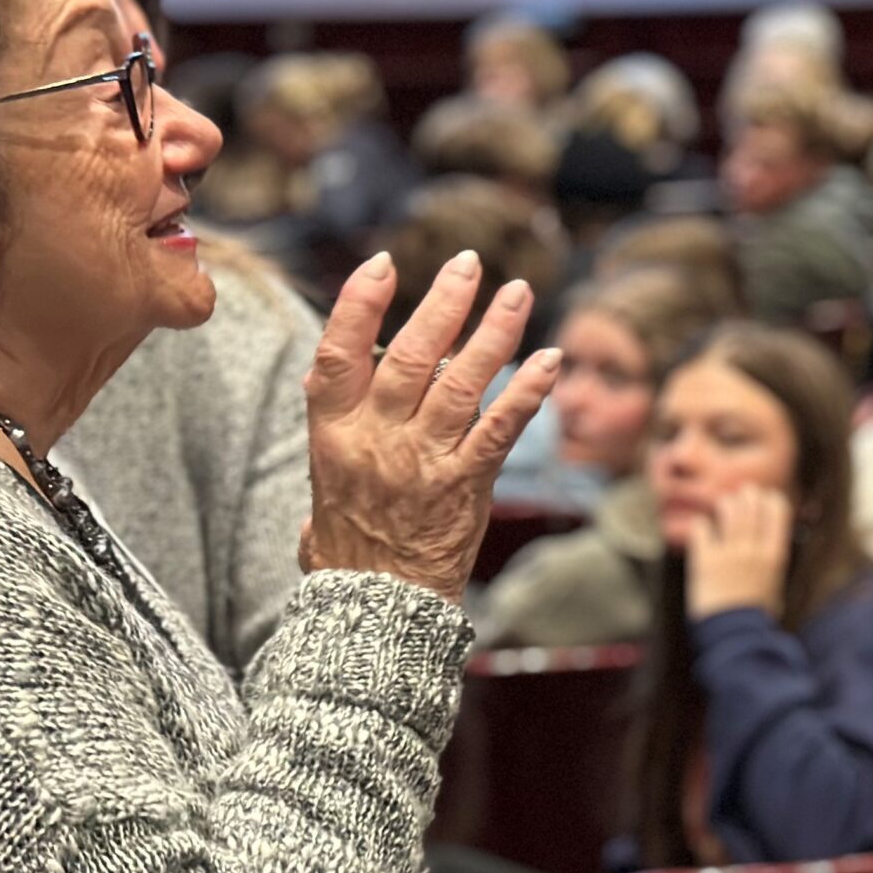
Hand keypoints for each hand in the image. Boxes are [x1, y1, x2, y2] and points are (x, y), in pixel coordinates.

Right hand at [302, 249, 561, 598]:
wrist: (378, 608)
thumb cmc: (351, 541)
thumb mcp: (323, 478)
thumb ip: (335, 423)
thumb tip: (328, 372)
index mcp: (333, 433)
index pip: (338, 354)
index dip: (358, 305)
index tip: (383, 264)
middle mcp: (377, 440)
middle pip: (411, 356)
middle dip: (443, 302)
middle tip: (469, 263)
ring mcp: (423, 461)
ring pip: (462, 382)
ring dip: (495, 332)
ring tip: (518, 292)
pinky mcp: (466, 484)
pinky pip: (500, 429)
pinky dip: (526, 392)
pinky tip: (549, 360)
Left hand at [686, 484, 792, 620]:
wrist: (735, 635)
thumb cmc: (756, 615)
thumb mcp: (776, 586)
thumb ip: (773, 562)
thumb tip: (772, 546)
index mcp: (775, 555)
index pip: (778, 510)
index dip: (770, 500)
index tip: (766, 499)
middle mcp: (754, 549)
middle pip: (752, 504)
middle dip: (747, 495)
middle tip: (742, 495)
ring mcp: (729, 553)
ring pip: (728, 510)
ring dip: (725, 504)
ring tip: (723, 507)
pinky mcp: (705, 560)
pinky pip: (701, 528)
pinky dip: (701, 525)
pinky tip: (702, 529)